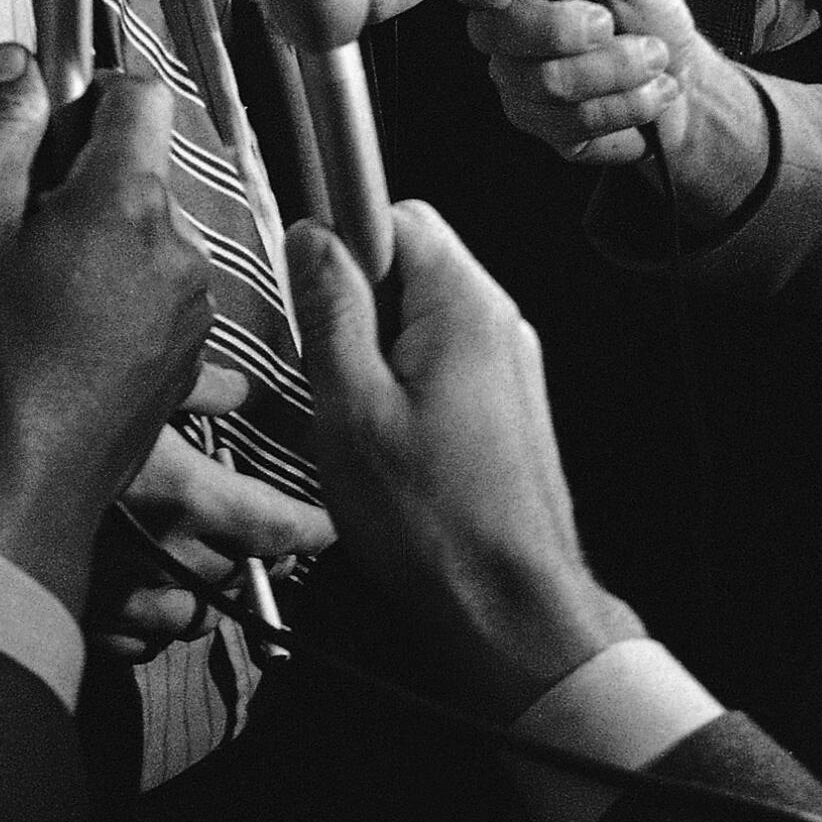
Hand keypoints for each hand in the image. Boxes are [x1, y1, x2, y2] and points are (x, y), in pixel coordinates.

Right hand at [0, 51, 213, 615]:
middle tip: (15, 229)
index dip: (90, 91)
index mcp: (124, 204)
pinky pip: (153, 295)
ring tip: (32, 296)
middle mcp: (176, 251)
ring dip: (98, 246)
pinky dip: (113, 298)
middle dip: (80, 182)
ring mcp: (187, 310)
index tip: (50, 116)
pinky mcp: (183, 359)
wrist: (10, 491)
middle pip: (138, 173)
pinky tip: (58, 336)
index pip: (139, 96)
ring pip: (144, 237)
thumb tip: (17, 63)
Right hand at [93, 369, 335, 656]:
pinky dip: (153, 620)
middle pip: (240, 573)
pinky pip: (144, 640)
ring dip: (203, 589)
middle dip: (256, 556)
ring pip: (195, 614)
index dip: (312, 530)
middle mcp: (162, 557)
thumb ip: (192, 388)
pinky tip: (143, 588)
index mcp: (182, 496)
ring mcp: (125, 600)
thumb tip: (239, 390)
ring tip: (195, 558)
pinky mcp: (89, 625)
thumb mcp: (123, 386)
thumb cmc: (41, 418)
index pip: (275, 527)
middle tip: (264, 535)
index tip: (332, 527)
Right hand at [288, 202, 639, 718]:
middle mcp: (498, 321)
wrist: (508, 609)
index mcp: (464, 305)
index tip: (312, 292)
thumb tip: (312, 236)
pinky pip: (441, 362)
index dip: (344, 241)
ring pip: (419, 318)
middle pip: (409, 264)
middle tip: (331, 376)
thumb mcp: (350, 407)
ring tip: (360, 424)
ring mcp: (508, 363)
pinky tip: (389, 447)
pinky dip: (403, 387)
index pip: (397, 212)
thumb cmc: (434, 523)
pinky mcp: (506, 404)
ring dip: (376, 354)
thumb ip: (330, 310)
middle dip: (356, 306)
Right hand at [435, 0, 769, 225]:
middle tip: (613, 23)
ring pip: (545, 82)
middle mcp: (505, 35)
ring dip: (616, 70)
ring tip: (652, 59)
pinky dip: (625, 105)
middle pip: (499, 34)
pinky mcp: (543, 128)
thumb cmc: (650, 22)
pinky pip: (571, 122)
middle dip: (566, 29)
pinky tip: (647, 93)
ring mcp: (518, 84)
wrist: (687, 87)